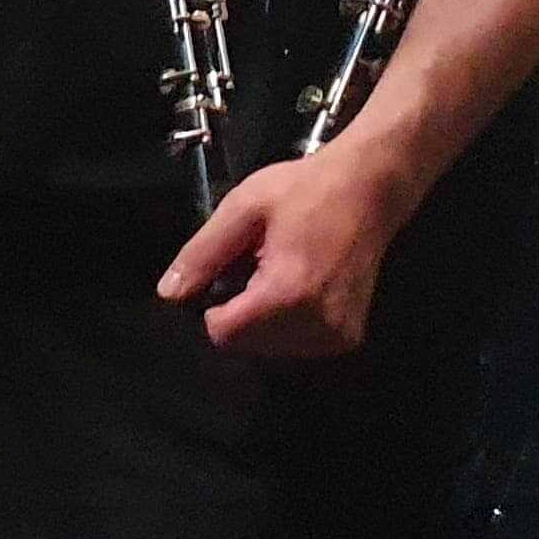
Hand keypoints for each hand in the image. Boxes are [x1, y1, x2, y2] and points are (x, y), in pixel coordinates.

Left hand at [157, 142, 412, 356]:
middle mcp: (319, 324)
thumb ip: (202, 254)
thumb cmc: (304, 191)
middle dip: (238, 312)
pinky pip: (298, 345)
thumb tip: (168, 293)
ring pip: (271, 349)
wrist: (370, 189)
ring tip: (276, 273)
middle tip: (255, 267)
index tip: (225, 274)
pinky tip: (296, 288)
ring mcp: (339, 335)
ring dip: (262, 320)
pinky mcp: (349, 337)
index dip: (211, 307)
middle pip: (247, 344)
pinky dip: (286, 324)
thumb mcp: (242, 209)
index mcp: (288, 293)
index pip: (225, 333)